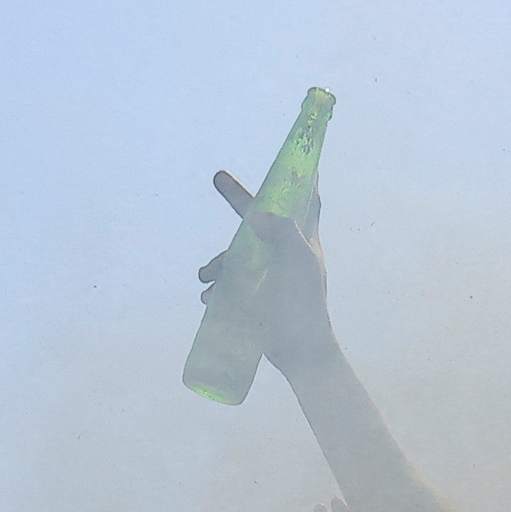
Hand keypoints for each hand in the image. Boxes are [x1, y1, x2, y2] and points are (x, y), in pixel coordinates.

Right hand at [199, 167, 339, 369]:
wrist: (298, 352)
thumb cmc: (303, 306)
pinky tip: (209, 299)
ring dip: (218, 263)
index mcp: (302, 241)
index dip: (303, 179)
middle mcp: (286, 253)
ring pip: (239, 256)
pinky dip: (218, 289)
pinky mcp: (257, 298)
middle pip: (259, 219)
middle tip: (217, 177)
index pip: (305, 201)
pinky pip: (232, 285)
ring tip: (204, 279)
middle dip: (238, 201)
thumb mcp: (298, 263)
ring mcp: (271, 275)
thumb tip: (260, 215)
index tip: (301, 159)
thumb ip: (283, 233)